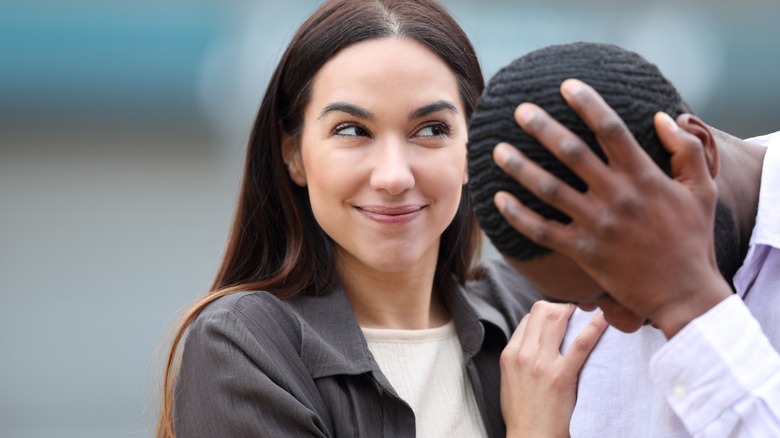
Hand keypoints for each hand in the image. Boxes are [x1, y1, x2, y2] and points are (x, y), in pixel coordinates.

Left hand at [493, 79, 731, 336]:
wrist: (684, 293)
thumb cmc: (692, 239)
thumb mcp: (703, 190)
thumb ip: (687, 150)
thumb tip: (662, 117)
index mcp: (644, 176)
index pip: (610, 129)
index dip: (587, 103)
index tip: (566, 85)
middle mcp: (616, 195)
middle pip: (570, 152)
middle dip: (542, 127)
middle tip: (519, 109)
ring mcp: (596, 224)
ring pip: (549, 189)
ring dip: (520, 167)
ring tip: (498, 150)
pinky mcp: (582, 251)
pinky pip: (542, 230)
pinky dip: (518, 215)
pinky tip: (499, 199)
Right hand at [501, 301, 606, 437]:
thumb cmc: (522, 414)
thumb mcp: (509, 379)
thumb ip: (520, 357)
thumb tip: (535, 342)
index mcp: (510, 354)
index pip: (528, 319)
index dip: (546, 315)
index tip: (561, 320)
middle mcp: (523, 354)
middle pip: (541, 311)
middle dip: (561, 306)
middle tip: (578, 312)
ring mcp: (541, 363)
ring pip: (557, 317)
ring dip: (575, 310)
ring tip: (590, 311)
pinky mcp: (561, 375)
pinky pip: (580, 344)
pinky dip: (595, 327)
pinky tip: (606, 318)